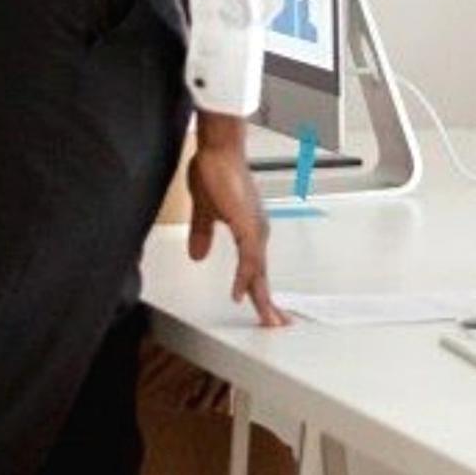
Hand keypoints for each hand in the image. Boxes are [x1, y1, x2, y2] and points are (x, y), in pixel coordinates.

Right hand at [186, 110, 288, 326]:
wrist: (218, 149)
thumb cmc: (214, 172)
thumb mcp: (204, 212)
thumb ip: (202, 234)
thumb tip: (198, 255)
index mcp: (249, 229)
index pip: (255, 268)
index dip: (258, 291)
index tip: (264, 312)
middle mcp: (257, 231)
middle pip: (262, 275)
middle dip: (268, 302)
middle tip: (277, 325)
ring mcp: (254, 228)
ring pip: (259, 270)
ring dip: (262, 296)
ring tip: (267, 319)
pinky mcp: (246, 224)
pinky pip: (248, 258)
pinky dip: (244, 277)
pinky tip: (239, 292)